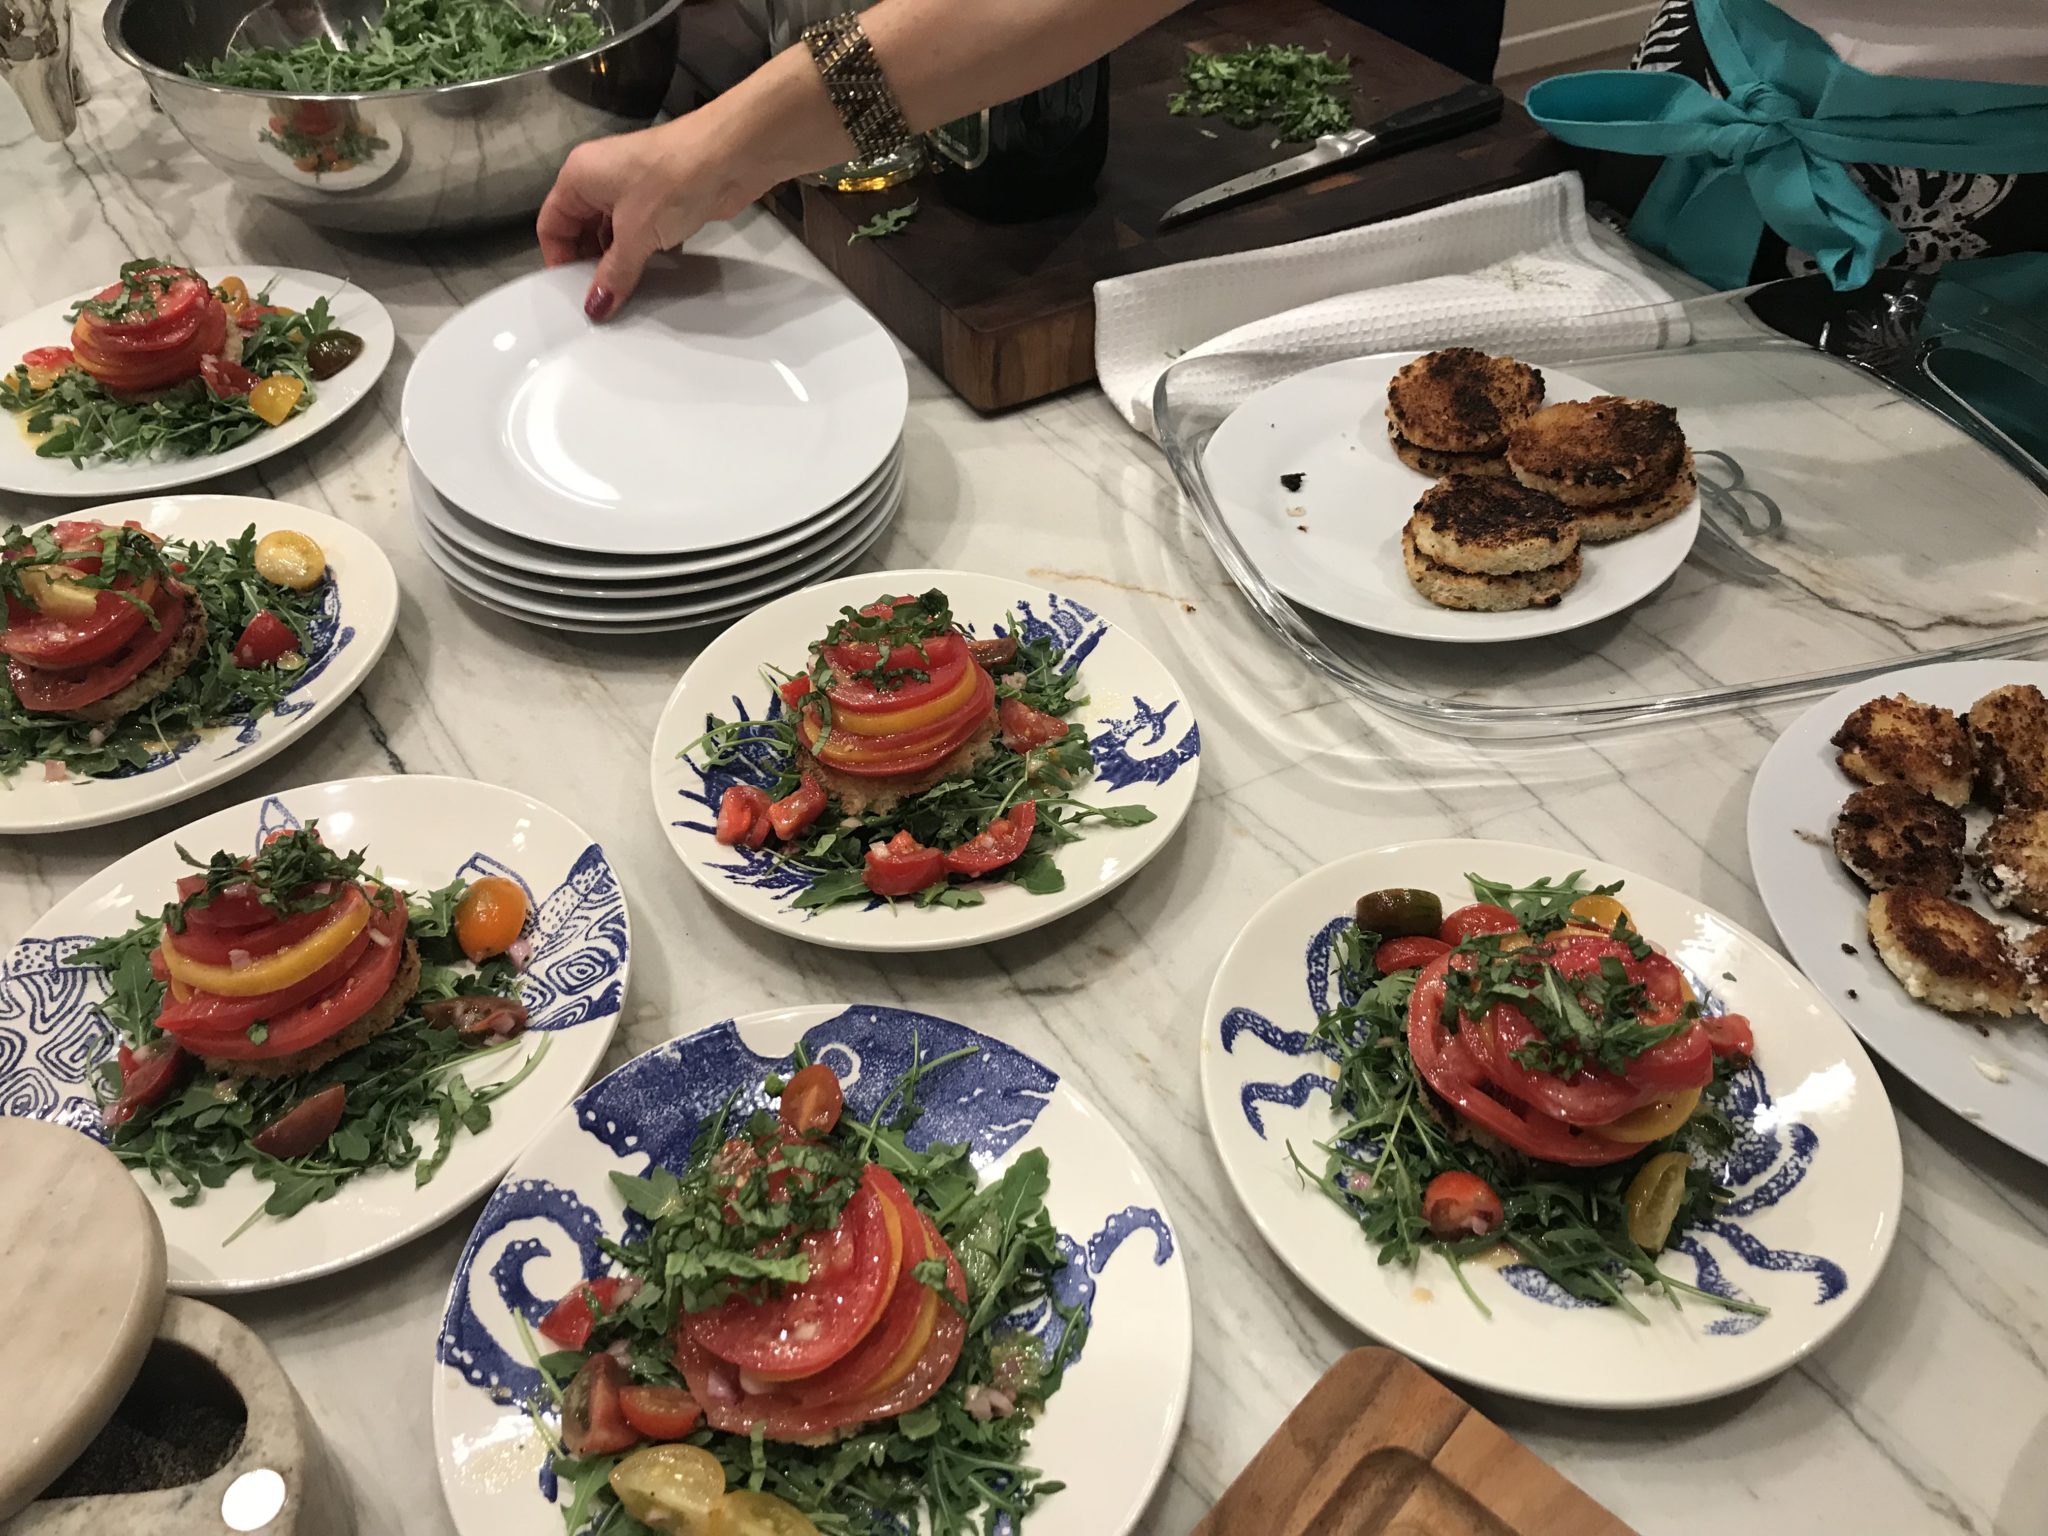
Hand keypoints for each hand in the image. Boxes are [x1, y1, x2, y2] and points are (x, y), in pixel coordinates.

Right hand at [537, 114, 759, 320]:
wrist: (731, 155)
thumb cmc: (672, 183)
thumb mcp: (635, 235)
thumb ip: (614, 274)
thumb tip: (596, 307)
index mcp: (579, 176)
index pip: (552, 223)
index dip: (559, 259)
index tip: (572, 293)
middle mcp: (600, 178)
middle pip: (581, 230)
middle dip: (589, 264)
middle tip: (602, 300)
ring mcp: (633, 188)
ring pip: (614, 234)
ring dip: (619, 262)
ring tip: (627, 295)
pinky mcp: (663, 200)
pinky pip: (642, 233)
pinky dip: (644, 254)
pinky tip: (653, 278)